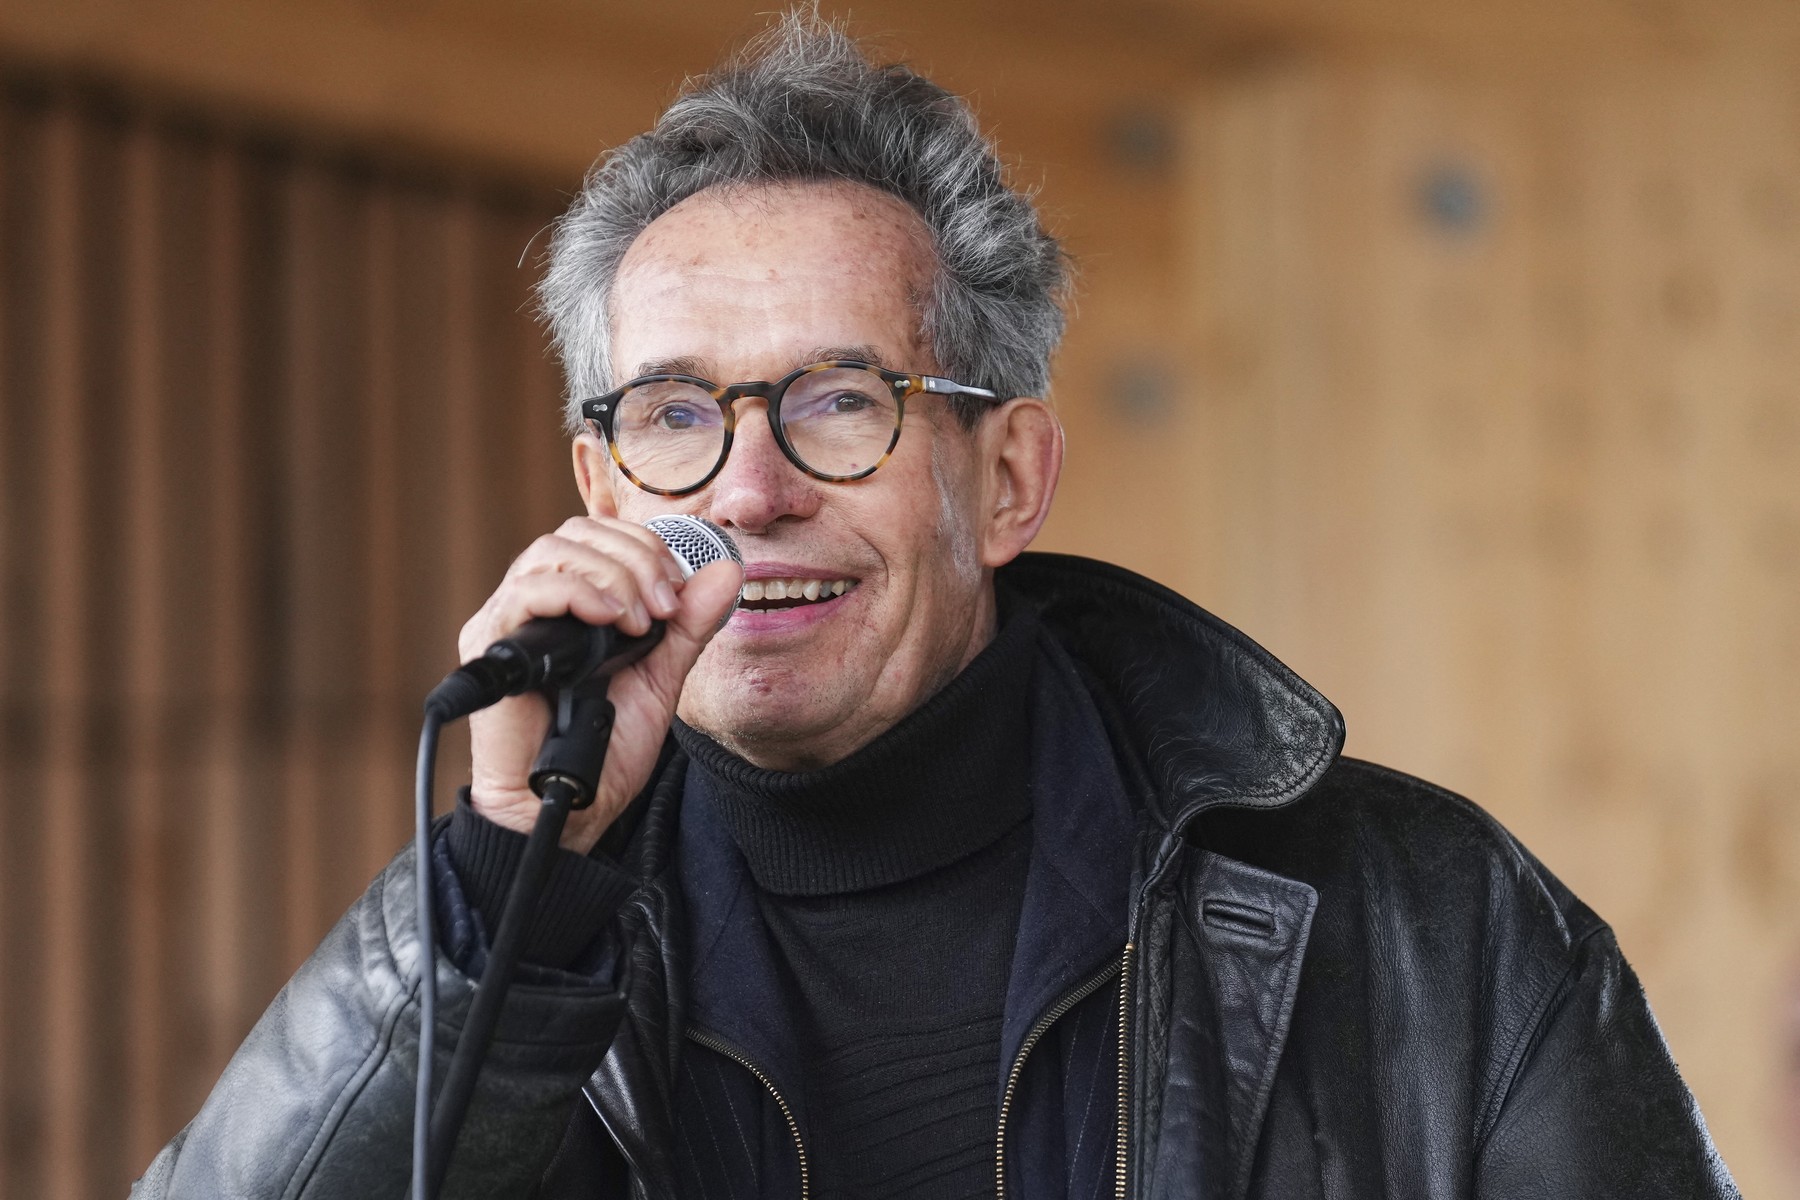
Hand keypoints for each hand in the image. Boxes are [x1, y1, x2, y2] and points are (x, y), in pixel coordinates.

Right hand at [458, 516, 740, 852]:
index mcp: (572, 600)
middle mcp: (535, 601)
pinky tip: (608, 621)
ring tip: (639, 621)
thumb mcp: (662, 674)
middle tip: (664, 606)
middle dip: (634, 557)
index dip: (645, 546)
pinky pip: (524, 592)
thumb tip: (728, 570)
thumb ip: (689, 623)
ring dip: (610, 575)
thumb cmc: (606, 745)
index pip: (600, 535)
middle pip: (577, 533)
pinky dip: (574, 593)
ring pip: (551, 551)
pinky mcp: (488, 645)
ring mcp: (508, 619)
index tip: (678, 589)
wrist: (573, 805)